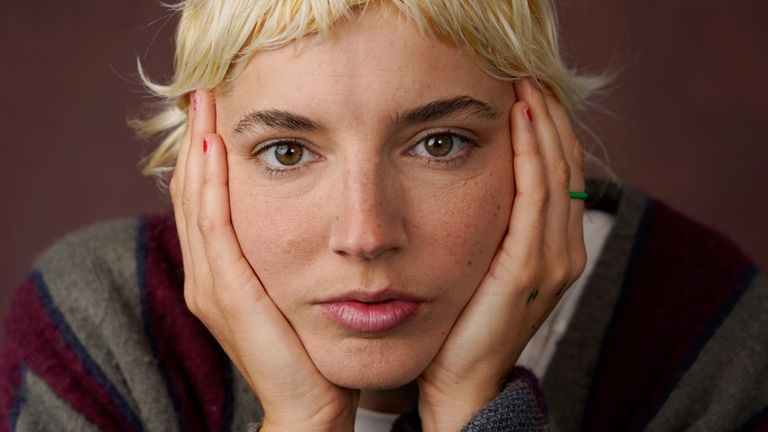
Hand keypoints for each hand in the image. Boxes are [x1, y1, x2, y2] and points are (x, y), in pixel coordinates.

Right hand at [170, 90, 358, 431]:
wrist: (312, 403)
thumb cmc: (309, 347)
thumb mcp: (292, 289)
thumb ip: (284, 254)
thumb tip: (303, 212)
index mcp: (219, 274)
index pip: (204, 201)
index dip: (205, 154)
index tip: (217, 110)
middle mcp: (206, 276)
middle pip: (192, 194)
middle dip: (197, 141)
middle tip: (203, 91)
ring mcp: (212, 286)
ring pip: (197, 203)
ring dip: (199, 152)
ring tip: (206, 105)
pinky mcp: (230, 295)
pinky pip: (216, 229)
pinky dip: (213, 187)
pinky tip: (216, 151)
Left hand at [417, 78, 586, 430]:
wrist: (460, 380)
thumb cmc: (465, 322)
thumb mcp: (485, 264)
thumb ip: (496, 226)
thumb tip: (481, 179)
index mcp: (556, 249)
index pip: (562, 174)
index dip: (550, 131)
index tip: (529, 93)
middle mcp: (564, 251)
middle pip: (566, 167)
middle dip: (550, 119)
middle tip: (529, 76)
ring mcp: (552, 261)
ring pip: (556, 175)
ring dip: (543, 127)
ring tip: (526, 87)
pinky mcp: (528, 270)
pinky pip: (535, 200)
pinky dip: (531, 157)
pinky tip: (520, 124)